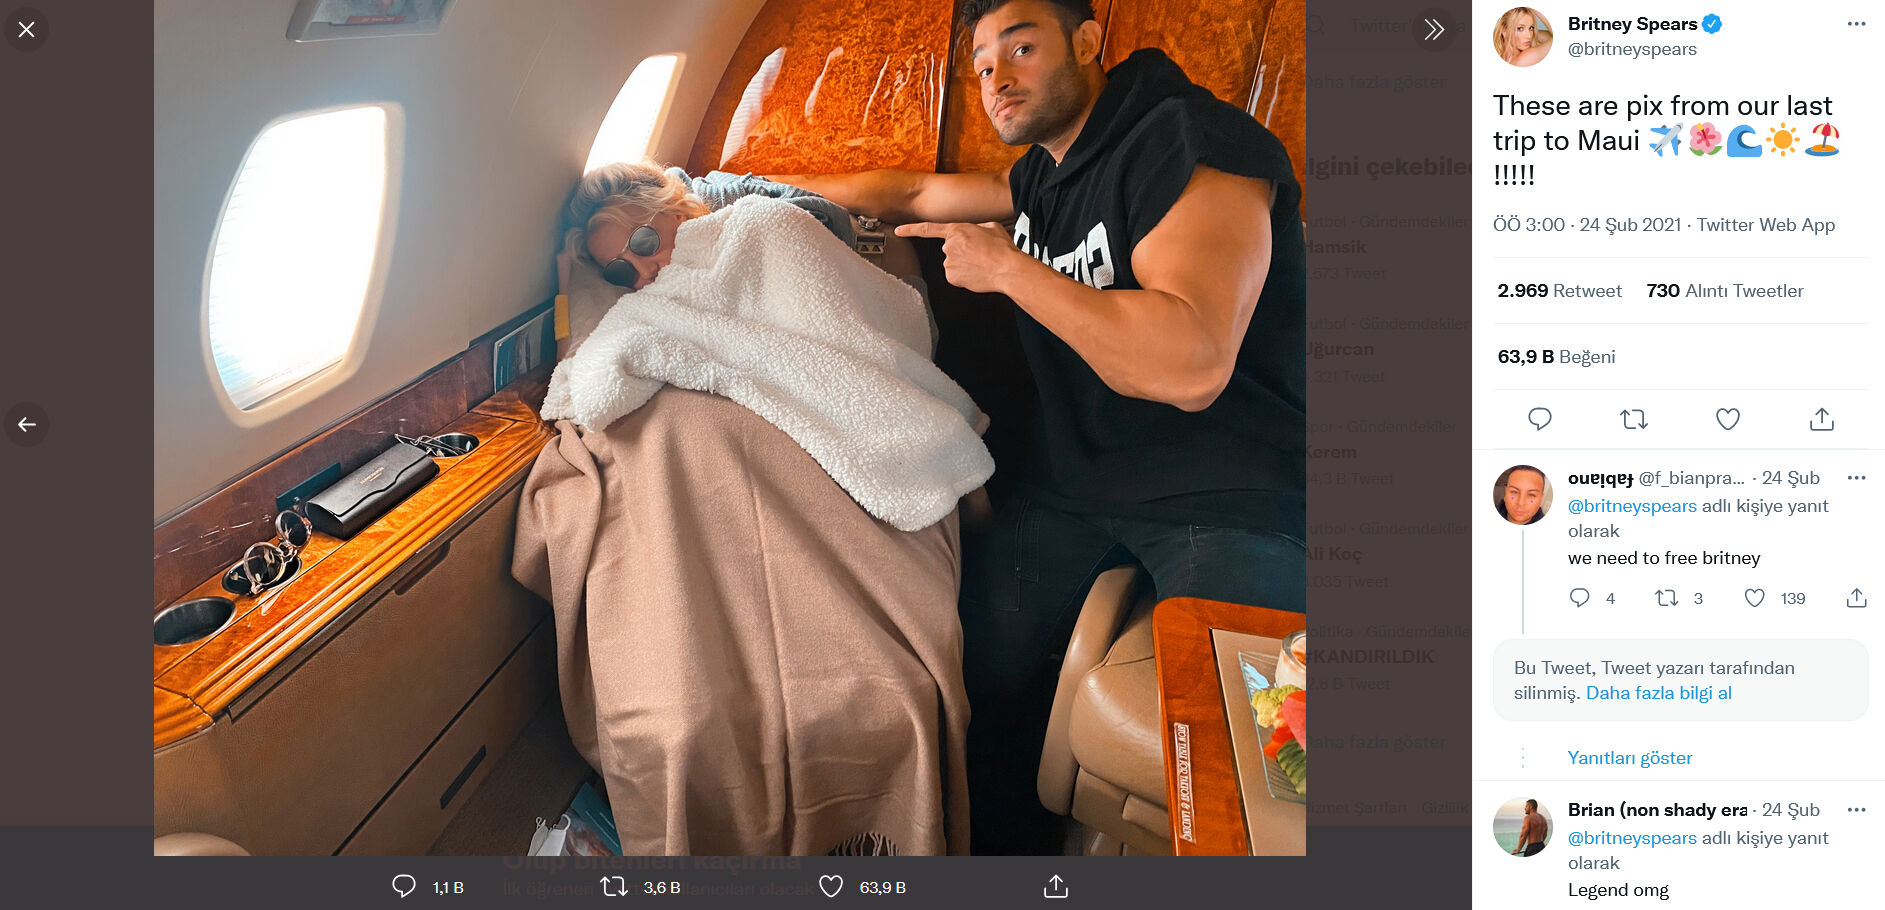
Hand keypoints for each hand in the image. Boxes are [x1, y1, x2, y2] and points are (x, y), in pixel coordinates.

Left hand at [894, 221, 1025, 294]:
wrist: (1007, 268)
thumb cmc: (1002, 249)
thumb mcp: (991, 227)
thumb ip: (976, 228)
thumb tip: (974, 233)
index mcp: (956, 230)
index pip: (927, 229)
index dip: (911, 229)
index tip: (898, 231)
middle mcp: (949, 246)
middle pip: (949, 249)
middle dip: (961, 252)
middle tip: (979, 254)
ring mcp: (949, 263)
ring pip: (952, 264)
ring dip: (964, 264)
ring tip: (981, 263)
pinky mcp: (952, 278)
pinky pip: (955, 276)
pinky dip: (964, 276)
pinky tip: (976, 273)